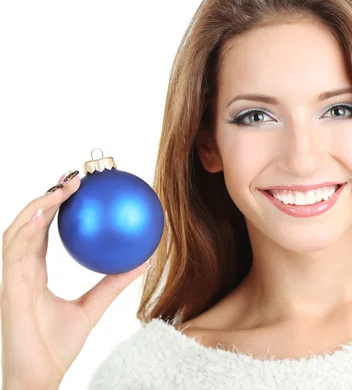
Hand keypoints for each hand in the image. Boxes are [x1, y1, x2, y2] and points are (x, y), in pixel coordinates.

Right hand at [1, 171, 148, 388]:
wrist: (39, 377)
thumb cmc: (58, 346)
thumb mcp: (93, 308)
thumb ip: (113, 283)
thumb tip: (143, 260)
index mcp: (34, 273)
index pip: (42, 232)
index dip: (54, 208)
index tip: (76, 188)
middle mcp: (20, 270)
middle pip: (29, 224)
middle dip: (46, 197)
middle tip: (72, 176)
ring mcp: (11, 278)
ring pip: (18, 231)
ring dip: (38, 206)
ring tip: (63, 187)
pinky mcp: (8, 288)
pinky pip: (14, 254)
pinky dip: (26, 230)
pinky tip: (43, 214)